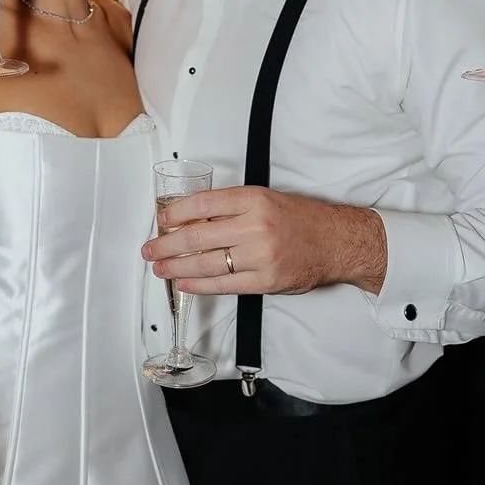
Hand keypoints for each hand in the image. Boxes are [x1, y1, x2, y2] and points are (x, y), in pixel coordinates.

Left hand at [142, 186, 386, 296]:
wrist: (335, 241)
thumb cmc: (300, 219)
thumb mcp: (265, 199)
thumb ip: (231, 208)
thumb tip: (191, 219)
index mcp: (253, 199)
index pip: (203, 204)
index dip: (175, 212)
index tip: (161, 219)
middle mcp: (255, 226)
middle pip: (197, 236)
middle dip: (167, 244)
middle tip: (149, 249)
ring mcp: (260, 256)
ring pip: (206, 264)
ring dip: (177, 268)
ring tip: (160, 268)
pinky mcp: (265, 281)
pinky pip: (224, 285)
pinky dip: (200, 285)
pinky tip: (185, 284)